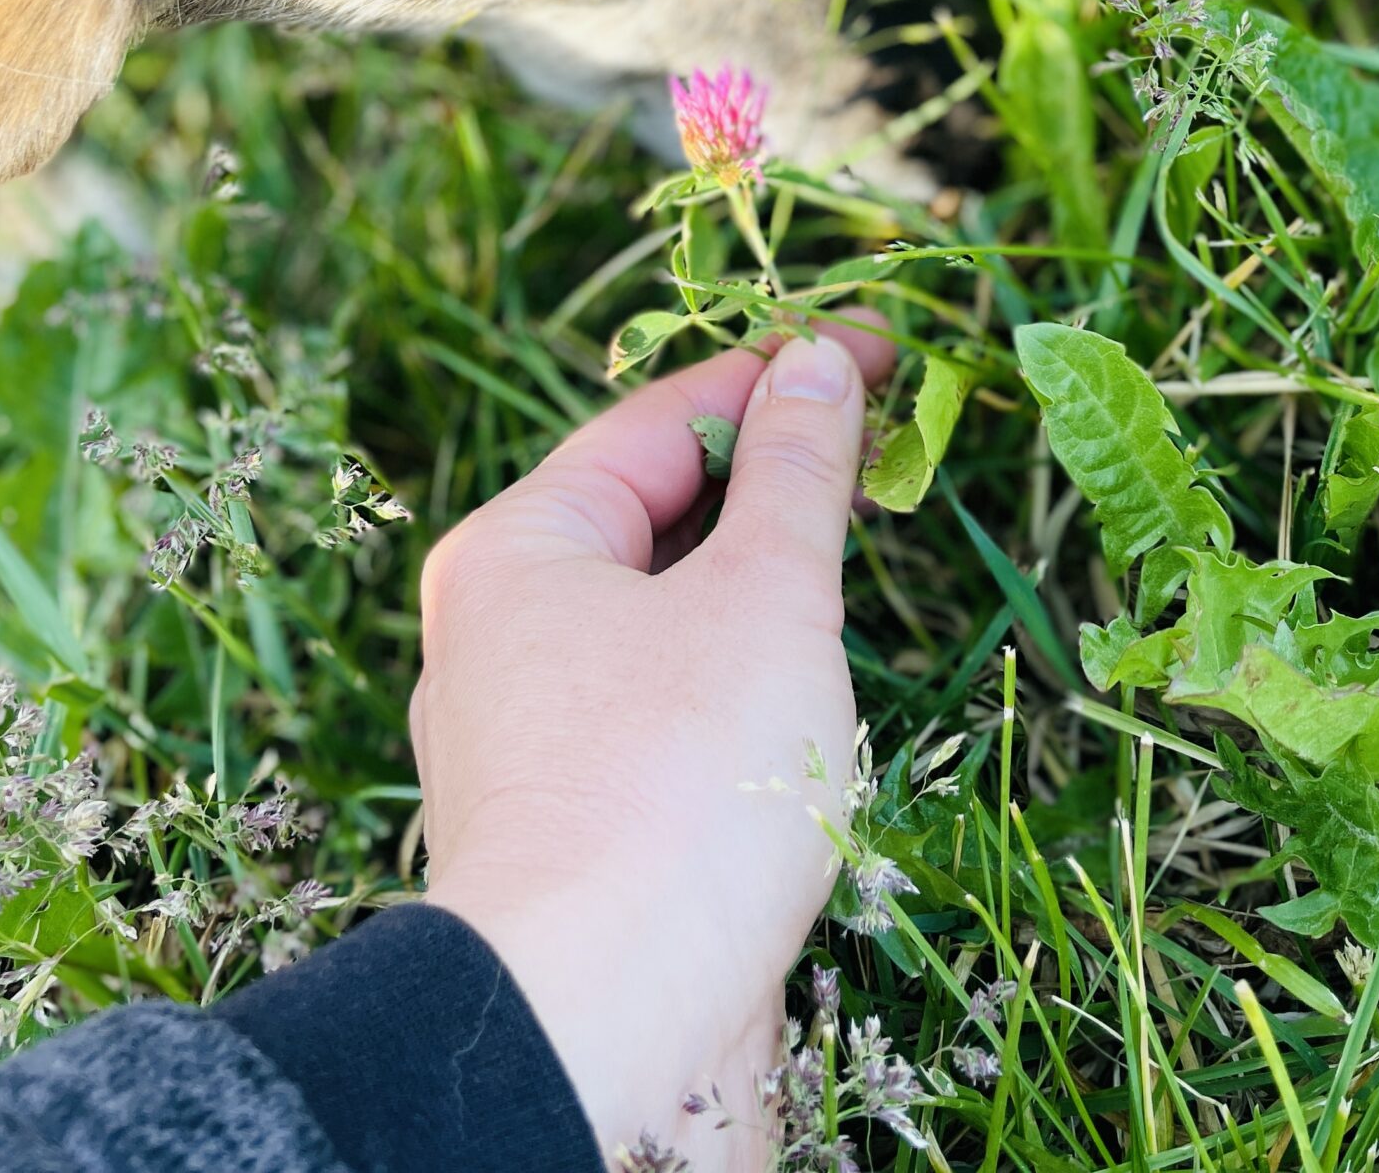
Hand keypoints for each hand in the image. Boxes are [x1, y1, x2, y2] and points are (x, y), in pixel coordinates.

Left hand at [411, 319, 893, 1168]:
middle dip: (772, 479)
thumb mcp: (765, 597)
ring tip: (852, 557)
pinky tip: (796, 693)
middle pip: (654, 511)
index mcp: (517, 547)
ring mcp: (521, 735)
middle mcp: (494, 630)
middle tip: (884, 450)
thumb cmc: (678, 787)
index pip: (666, 419)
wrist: (592, 1025)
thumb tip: (819, 365)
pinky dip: (731, 673)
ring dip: (756, 580)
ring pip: (659, 614)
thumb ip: (799, 472)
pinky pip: (655, 705)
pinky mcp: (563, 821)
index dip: (779, 375)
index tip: (880, 353)